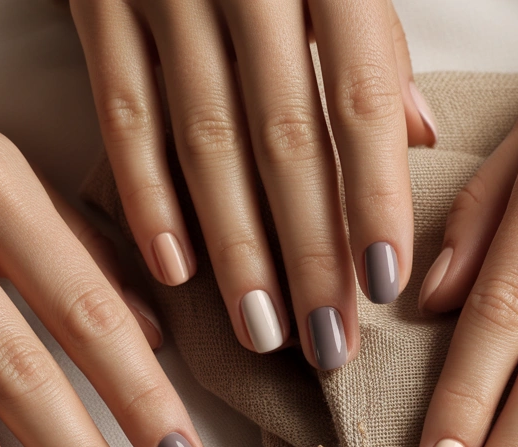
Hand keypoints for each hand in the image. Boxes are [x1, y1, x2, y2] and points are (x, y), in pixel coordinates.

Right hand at [69, 0, 436, 368]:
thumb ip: (376, 38)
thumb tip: (420, 140)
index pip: (360, 97)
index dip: (373, 198)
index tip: (384, 286)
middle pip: (284, 137)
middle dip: (308, 249)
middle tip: (328, 341)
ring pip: (204, 140)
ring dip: (235, 246)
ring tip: (263, 329)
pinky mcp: (98, 1)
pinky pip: (123, 114)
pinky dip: (147, 197)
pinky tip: (174, 272)